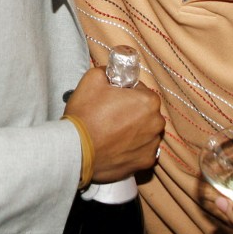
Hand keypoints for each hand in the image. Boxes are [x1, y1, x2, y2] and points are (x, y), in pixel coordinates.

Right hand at [65, 67, 163, 183]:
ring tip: (112, 133)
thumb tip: (112, 72)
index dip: (125, 92)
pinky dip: (132, 148)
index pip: (140, 90)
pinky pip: (142, 150)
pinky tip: (116, 146)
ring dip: (134, 130)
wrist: (76, 149)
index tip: (113, 98)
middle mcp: (156, 123)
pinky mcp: (145, 162)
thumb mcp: (93, 78)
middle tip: (111, 115)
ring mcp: (152, 145)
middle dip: (132, 111)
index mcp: (148, 101)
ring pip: (145, 131)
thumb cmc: (86, 113)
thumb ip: (108, 71)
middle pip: (146, 112)